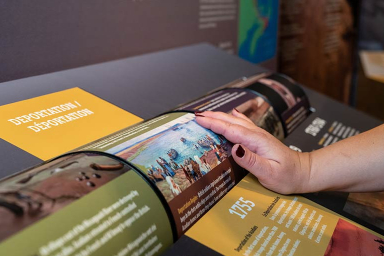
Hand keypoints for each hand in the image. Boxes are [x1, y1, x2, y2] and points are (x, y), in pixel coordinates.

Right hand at [195, 110, 311, 193]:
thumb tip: (234, 148)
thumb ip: (251, 160)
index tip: (199, 119)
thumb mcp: (269, 172)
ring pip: (235, 121)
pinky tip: (231, 113)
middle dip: (213, 117)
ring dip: (220, 116)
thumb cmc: (287, 176)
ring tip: (206, 114)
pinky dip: (232, 118)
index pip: (230, 129)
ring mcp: (258, 135)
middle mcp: (256, 134)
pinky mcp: (259, 138)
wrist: (304, 172)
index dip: (213, 123)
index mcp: (256, 141)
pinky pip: (242, 124)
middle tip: (196, 115)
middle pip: (231, 121)